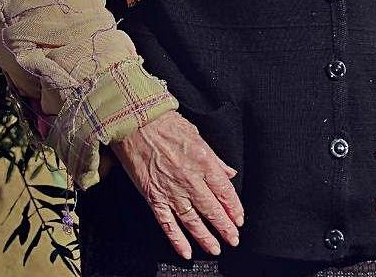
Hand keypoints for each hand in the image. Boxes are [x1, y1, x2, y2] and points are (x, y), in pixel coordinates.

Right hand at [111, 110, 243, 259]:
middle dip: (224, 227)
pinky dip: (177, 240)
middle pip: (211, 209)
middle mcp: (189, 179)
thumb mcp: (197, 135)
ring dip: (205, 237)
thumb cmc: (166, 124)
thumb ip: (215, 158)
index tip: (239, 219)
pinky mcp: (153, 197)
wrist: (136, 123)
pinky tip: (186, 251)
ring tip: (215, 248)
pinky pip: (167, 223)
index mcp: (203, 162)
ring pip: (192, 220)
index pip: (224, 191)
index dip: (233, 207)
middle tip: (233, 239)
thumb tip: (229, 173)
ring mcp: (171, 190)